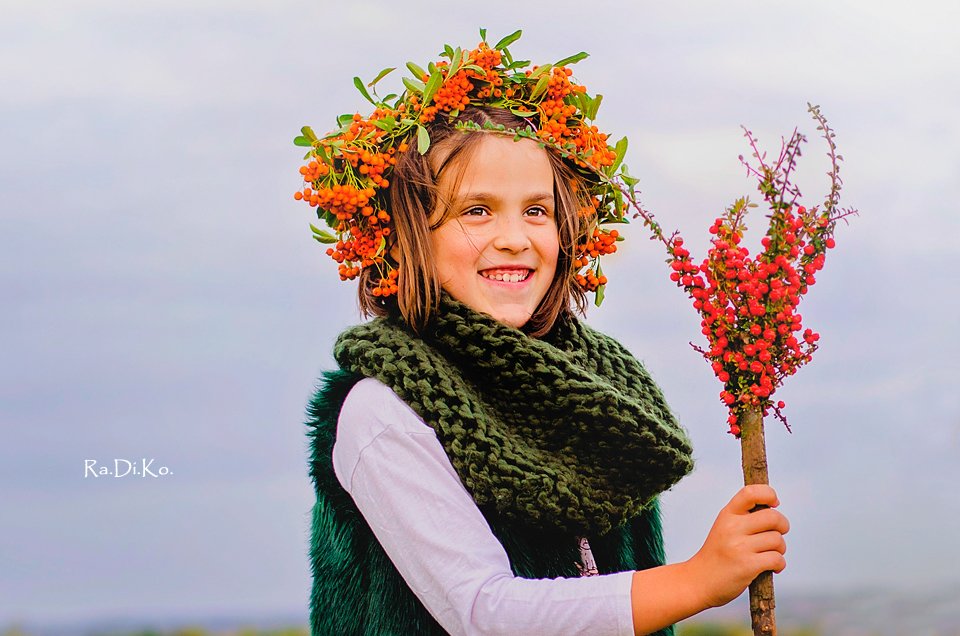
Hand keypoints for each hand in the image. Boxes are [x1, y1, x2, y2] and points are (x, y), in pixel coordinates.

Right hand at [686, 484, 789, 608]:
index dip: (769, 494)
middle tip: (777, 533)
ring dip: (780, 549)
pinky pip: (777, 559)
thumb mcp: (724, 528)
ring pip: (777, 540)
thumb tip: (774, 509)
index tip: (774, 504)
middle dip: (783, 526)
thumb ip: (744, 517)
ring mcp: (739, 546)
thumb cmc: (718, 554)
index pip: (751, 492)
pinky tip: (772, 568)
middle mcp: (732, 527)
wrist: (699, 581)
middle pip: (773, 517)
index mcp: (727, 514)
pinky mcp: (747, 565)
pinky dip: (779, 564)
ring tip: (770, 554)